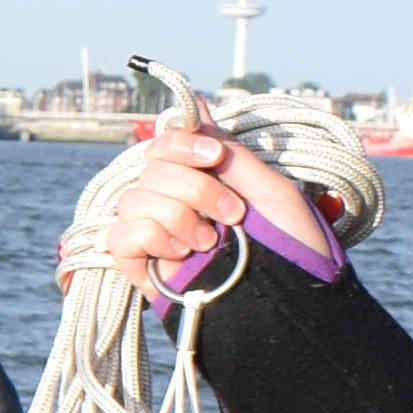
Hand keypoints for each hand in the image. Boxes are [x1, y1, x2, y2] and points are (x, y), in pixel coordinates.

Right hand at [62, 128, 332, 301]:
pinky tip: (182, 255)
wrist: (284, 308)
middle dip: (195, 188)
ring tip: (209, 244)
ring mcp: (154, 231)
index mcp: (203, 179)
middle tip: (231, 215)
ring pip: (136, 198)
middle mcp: (173, 200)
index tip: (214, 156)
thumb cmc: (291, 250)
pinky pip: (121, 233)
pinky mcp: (137, 263)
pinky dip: (153, 237)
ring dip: (178, 216)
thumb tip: (197, 105)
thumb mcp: (270, 190)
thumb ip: (231, 150)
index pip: (168, 142)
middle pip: (153, 166)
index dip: (183, 142)